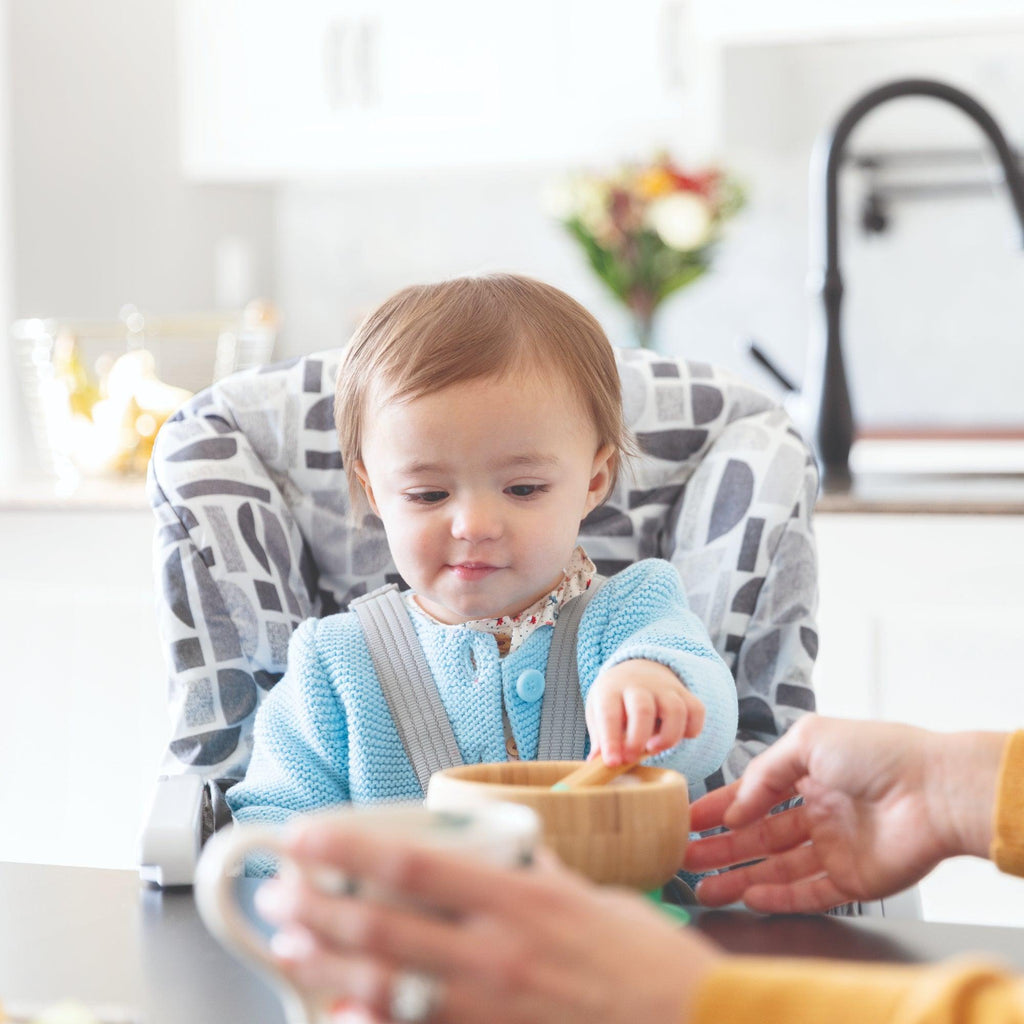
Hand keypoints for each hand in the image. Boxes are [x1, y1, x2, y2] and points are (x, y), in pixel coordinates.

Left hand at [255, 821, 722, 1023]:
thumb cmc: (643, 960)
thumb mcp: (588, 897)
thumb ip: (532, 872)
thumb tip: (491, 848)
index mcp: (522, 898)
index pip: (416, 862)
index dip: (351, 847)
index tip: (307, 833)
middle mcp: (499, 951)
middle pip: (387, 925)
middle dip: (321, 908)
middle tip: (278, 893)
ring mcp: (494, 1006)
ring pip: (391, 984)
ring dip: (332, 963)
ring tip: (291, 944)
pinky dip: (375, 1021)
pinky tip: (341, 1011)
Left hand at [586, 659, 704, 765]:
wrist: (638, 670)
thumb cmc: (615, 699)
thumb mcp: (598, 711)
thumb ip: (599, 737)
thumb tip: (595, 764)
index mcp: (611, 689)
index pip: (609, 713)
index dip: (611, 739)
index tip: (612, 762)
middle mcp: (639, 685)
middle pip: (643, 709)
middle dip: (638, 738)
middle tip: (631, 759)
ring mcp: (664, 688)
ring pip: (675, 710)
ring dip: (668, 736)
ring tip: (654, 748)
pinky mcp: (685, 694)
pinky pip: (696, 710)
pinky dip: (692, 729)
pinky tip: (679, 737)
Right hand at [683, 715, 1006, 913]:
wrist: (934, 790)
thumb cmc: (876, 753)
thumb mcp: (807, 741)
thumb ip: (763, 773)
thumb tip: (734, 809)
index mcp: (809, 775)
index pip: (753, 794)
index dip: (719, 807)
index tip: (687, 820)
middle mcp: (819, 812)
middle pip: (759, 836)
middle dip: (721, 848)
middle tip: (685, 858)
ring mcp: (835, 849)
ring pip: (777, 868)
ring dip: (740, 877)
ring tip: (704, 888)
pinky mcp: (854, 882)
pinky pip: (808, 893)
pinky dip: (778, 898)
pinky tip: (749, 898)